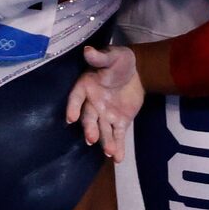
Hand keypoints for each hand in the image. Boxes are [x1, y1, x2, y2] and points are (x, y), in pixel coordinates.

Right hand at [65, 44, 144, 162]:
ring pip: (103, 130)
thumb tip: (88, 50)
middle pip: (89, 118)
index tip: (71, 118)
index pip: (77, 97)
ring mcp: (105, 115)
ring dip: (105, 141)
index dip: (73, 107)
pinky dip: (118, 146)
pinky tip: (118, 158)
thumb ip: (100, 57)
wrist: (137, 72)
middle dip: (90, 128)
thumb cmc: (119, 61)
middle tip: (91, 138)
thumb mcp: (112, 56)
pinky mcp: (119, 122)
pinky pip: (117, 135)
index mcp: (86, 86)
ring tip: (108, 152)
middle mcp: (92, 103)